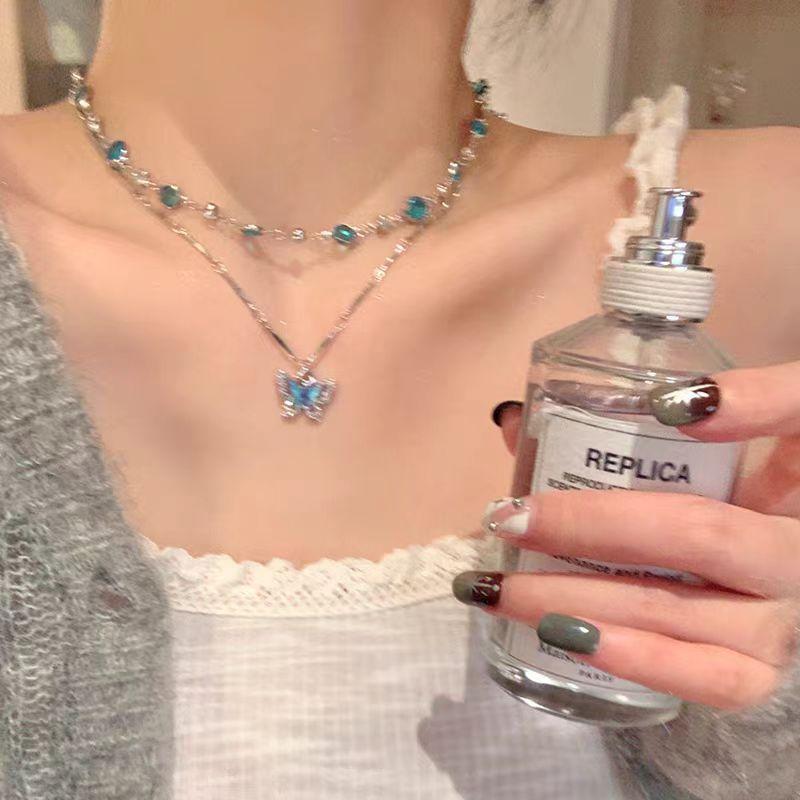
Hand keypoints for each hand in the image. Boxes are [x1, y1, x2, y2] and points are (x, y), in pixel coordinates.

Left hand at [454, 361, 799, 709]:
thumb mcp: (693, 468)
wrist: (753, 598)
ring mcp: (784, 615)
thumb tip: (515, 424)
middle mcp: (793, 544)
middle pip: (698, 530)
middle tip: (510, 518)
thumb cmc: (709, 517)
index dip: (752, 402)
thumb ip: (618, 436)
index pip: (799, 411)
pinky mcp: (763, 673)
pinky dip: (630, 657)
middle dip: (591, 524)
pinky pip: (705, 676)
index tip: (666, 403)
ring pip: (679, 607)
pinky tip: (561, 637)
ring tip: (497, 588)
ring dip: (574, 597)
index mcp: (790, 471)